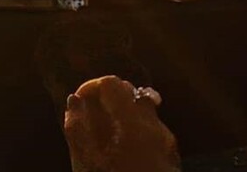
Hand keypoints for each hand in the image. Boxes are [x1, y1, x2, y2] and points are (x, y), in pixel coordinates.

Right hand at [64, 77, 179, 171]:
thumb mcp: (87, 162)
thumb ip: (78, 128)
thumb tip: (74, 101)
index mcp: (132, 123)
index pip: (112, 84)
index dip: (91, 87)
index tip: (79, 102)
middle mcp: (154, 126)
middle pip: (131, 94)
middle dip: (109, 100)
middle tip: (90, 117)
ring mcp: (166, 142)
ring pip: (143, 113)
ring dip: (123, 116)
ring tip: (104, 137)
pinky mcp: (172, 157)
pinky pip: (152, 131)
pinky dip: (136, 131)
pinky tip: (123, 152)